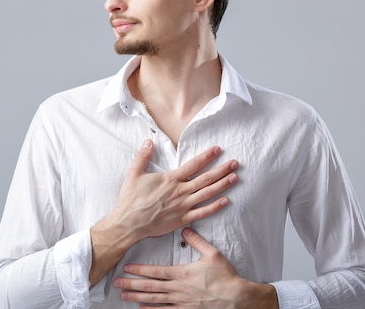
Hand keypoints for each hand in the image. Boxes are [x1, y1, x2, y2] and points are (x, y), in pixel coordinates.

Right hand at [89, 140, 237, 286]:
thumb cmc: (131, 199)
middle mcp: (180, 191)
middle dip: (222, 169)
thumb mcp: (134, 174)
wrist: (129, 223)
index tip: (218, 149)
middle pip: (206, 178)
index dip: (207, 156)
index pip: (193, 164)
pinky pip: (202, 212)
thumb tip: (149, 141)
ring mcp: (183, 206)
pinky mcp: (182, 219)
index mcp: (171, 179)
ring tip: (235, 178)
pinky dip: (215, 207)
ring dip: (222, 185)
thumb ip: (143, 156)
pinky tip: (225, 201)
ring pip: (207, 194)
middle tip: (235, 163)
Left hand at [113, 228, 278, 308]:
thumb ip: (197, 241)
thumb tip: (185, 229)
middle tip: (117, 284)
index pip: (155, 271)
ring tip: (124, 296)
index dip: (139, 270)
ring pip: (154, 300)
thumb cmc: (225, 276)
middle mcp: (178, 289)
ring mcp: (181, 302)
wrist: (236, 298)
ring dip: (137, 298)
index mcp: (182, 274)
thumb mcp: (212, 254)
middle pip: (150, 287)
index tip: (126, 269)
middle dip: (132, 285)